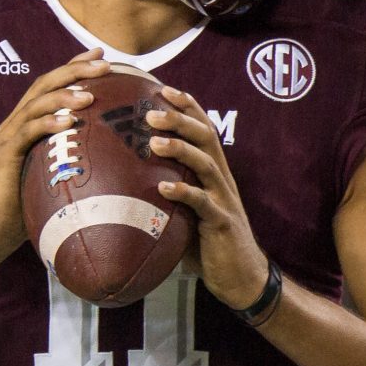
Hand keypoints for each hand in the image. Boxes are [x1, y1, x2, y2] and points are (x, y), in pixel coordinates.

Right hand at [0, 50, 109, 255]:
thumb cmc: (25, 208)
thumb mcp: (52, 176)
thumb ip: (70, 160)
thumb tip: (112, 158)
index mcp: (26, 124)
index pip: (51, 86)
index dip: (74, 66)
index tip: (101, 55)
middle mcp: (15, 124)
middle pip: (45, 84)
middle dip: (75, 70)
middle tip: (104, 63)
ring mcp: (7, 137)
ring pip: (36, 104)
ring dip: (64, 95)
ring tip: (90, 93)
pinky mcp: (5, 155)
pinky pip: (27, 133)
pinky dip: (48, 123)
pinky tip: (69, 121)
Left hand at [147, 85, 269, 308]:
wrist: (241, 277)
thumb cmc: (207, 243)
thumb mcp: (185, 211)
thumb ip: (166, 192)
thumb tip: (124, 182)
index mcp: (214, 172)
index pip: (204, 129)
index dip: (188, 106)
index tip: (163, 88)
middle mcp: (222, 179)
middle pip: (206, 138)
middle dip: (181, 119)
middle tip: (151, 111)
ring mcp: (224, 199)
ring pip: (206, 164)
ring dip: (180, 150)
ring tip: (154, 142)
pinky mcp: (221, 223)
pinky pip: (202, 204)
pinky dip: (183, 193)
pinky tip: (163, 188)